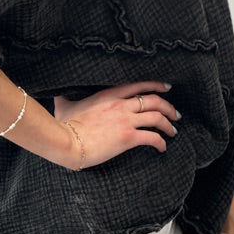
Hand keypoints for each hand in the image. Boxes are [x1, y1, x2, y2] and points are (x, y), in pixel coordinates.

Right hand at [53, 81, 178, 168]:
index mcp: (109, 94)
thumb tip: (58, 93)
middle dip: (168, 107)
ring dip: (168, 125)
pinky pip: (152, 138)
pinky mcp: (128, 137)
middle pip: (154, 100)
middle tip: (175, 114)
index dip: (156, 85)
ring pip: (157, 117)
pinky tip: (162, 147)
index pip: (139, 85)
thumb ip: (65, 97)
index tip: (166, 88)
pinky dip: (161, 142)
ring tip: (173, 131)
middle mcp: (121, 104)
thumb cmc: (64, 124)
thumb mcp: (65, 104)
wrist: (66, 141)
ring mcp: (126, 120)